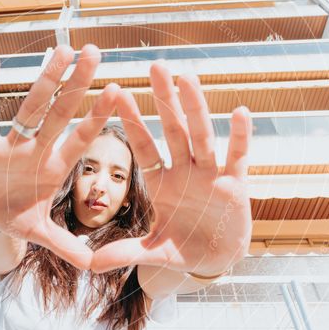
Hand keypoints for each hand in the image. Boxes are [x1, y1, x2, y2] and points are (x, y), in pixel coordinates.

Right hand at [0, 44, 117, 270]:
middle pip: (60, 112)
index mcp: (54, 169)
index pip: (81, 139)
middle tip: (94, 51)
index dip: (97, 117)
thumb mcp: (40, 233)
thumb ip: (65, 246)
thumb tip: (92, 265)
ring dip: (44, 79)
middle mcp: (37, 150)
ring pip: (31, 106)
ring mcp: (12, 144)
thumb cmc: (15, 217)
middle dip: (76, 84)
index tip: (119, 92)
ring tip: (60, 49)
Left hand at [90, 62, 252, 274]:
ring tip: (188, 78)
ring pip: (202, 136)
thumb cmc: (183, 248)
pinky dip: (240, 136)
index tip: (117, 94)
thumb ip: (124, 253)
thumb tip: (87, 263)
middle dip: (164, 100)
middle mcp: (185, 172)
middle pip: (173, 130)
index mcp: (161, 183)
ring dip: (196, 108)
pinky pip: (238, 156)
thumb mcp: (152, 252)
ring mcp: (211, 175)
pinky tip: (240, 112)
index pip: (144, 148)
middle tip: (155, 65)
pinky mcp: (236, 184)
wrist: (217, 259)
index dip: (133, 123)